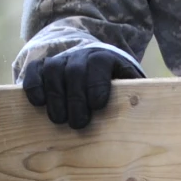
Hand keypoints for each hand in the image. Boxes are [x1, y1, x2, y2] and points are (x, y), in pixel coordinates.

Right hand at [22, 45, 139, 131]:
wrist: (93, 67)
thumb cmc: (114, 86)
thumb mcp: (130, 87)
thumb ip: (137, 95)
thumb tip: (146, 113)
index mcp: (104, 59)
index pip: (99, 64)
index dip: (96, 83)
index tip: (97, 105)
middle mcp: (80, 56)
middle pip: (74, 71)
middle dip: (75, 98)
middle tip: (78, 124)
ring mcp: (60, 60)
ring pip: (52, 70)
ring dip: (55, 96)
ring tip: (59, 119)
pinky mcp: (42, 67)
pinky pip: (34, 71)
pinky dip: (34, 86)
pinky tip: (39, 103)